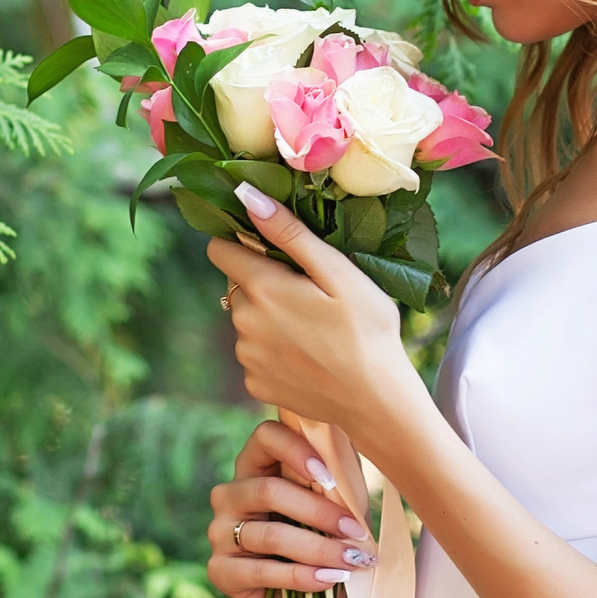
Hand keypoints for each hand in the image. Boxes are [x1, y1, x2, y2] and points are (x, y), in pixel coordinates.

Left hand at [206, 185, 426, 436]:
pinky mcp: (255, 384)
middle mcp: (243, 323)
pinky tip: (309, 358)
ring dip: (271, 319)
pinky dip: (275, 352)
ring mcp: (247, 358)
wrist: (377, 401)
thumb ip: (288, 233)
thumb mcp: (337, 272)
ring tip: (315, 330)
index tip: (274, 251)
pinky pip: (256, 355)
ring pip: (249, 322)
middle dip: (266, 285)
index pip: (220, 250)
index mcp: (262, 288)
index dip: (243, 244)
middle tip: (312, 297)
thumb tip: (244, 196)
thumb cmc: (367, 330)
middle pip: (240, 287)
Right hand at [206, 419, 377, 597]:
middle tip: (357, 531)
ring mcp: (219, 532)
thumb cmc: (327, 534)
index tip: (330, 477)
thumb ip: (340, 475)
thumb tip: (366, 444)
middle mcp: (230, 494)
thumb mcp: (337, 501)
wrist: (317, 594)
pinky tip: (328, 578)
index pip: (265, 437)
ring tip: (351, 560)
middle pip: (268, 491)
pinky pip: (261, 571)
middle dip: (319, 512)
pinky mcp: (220, 571)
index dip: (295, 449)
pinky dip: (300, 576)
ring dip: (318, 548)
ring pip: (270, 534)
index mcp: (256, 464)